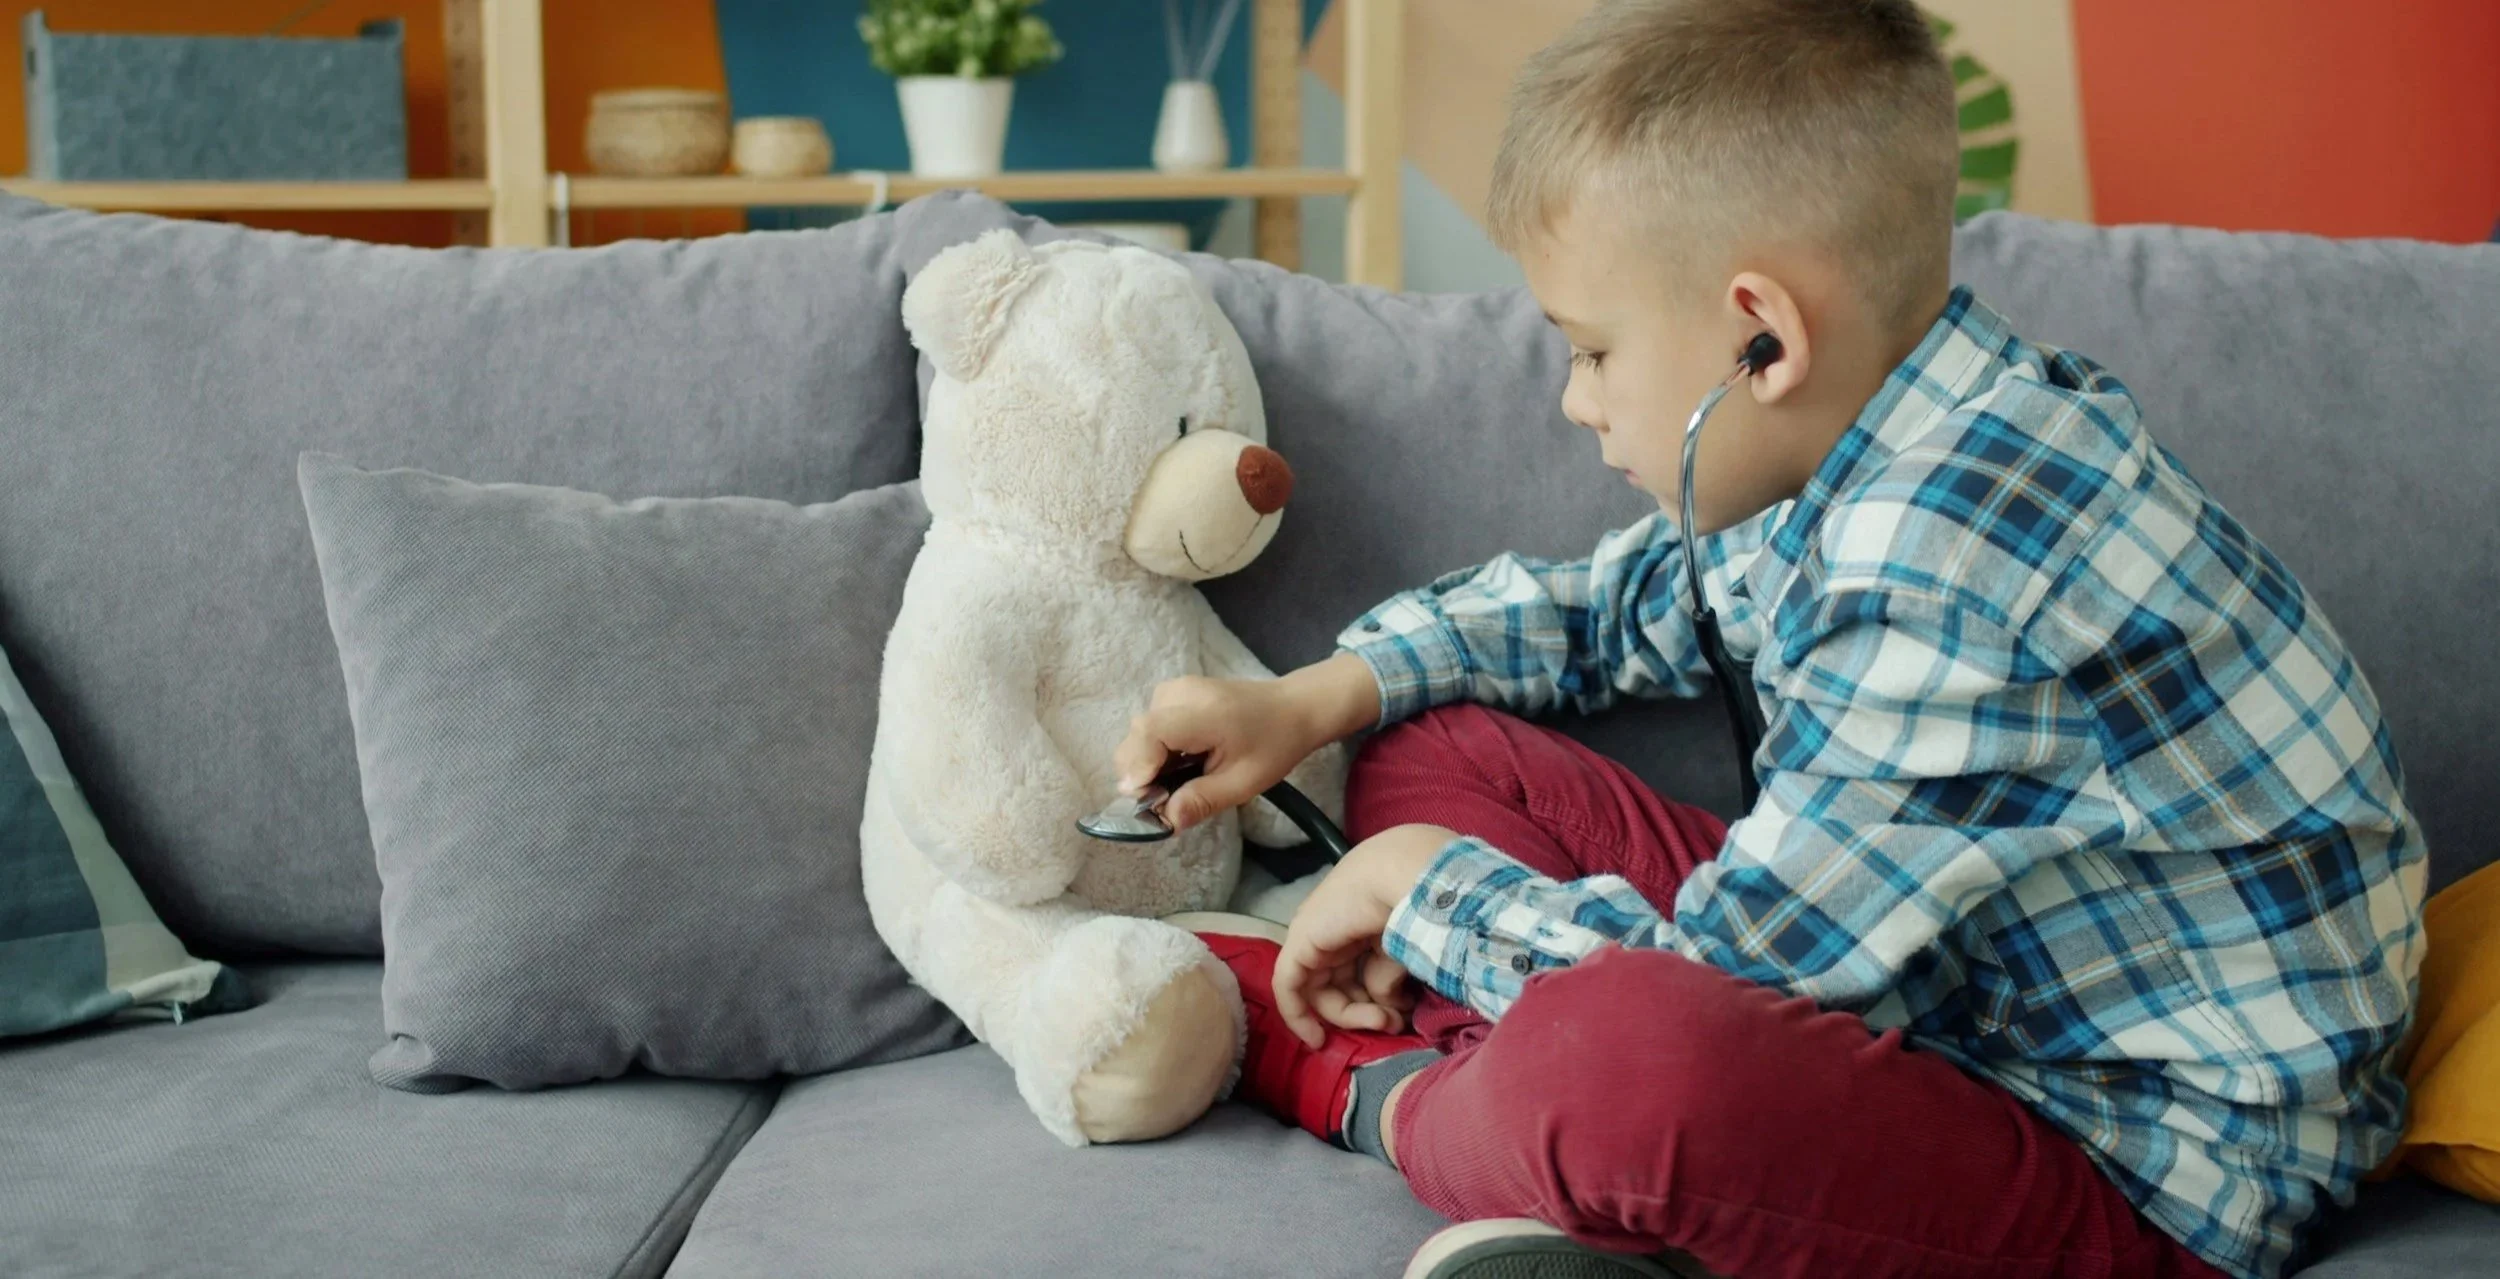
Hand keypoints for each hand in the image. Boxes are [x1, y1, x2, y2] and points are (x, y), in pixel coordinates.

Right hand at [1113, 653, 1379, 831]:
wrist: (1292, 707)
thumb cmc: (1274, 745)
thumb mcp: (1243, 782)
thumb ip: (1202, 800)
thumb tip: (1166, 821)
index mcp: (1202, 712)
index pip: (1149, 733)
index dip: (1139, 767)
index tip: (1144, 798)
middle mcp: (1180, 693)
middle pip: (1136, 735)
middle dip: (1141, 772)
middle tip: (1166, 799)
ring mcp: (1174, 689)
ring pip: (1138, 733)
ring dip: (1148, 762)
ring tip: (1180, 780)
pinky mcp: (1173, 693)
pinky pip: (1150, 726)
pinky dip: (1155, 749)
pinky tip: (1181, 762)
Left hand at [1274, 824, 1453, 1047]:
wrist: (1408, 875)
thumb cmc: (1416, 907)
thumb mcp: (1404, 950)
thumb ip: (1389, 978)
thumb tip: (1388, 1007)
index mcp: (1358, 922)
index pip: (1354, 971)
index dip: (1368, 1002)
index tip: (1392, 1024)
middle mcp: (1332, 928)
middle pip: (1337, 983)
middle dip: (1365, 1013)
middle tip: (1393, 1024)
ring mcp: (1313, 934)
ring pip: (1320, 990)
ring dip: (1351, 1017)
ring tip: (1384, 1021)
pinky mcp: (1300, 943)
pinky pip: (1289, 987)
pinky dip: (1298, 1016)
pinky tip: (1317, 1040)